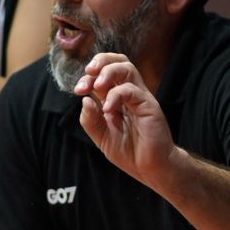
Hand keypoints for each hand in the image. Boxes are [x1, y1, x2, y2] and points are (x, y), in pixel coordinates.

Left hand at [75, 54, 177, 188]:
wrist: (150, 168)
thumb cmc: (129, 152)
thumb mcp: (102, 137)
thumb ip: (90, 120)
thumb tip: (84, 100)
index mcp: (117, 98)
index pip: (104, 73)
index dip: (89, 76)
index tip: (79, 90)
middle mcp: (129, 94)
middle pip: (119, 61)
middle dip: (100, 61)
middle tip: (88, 73)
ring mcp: (140, 98)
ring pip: (128, 68)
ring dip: (108, 72)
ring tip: (96, 86)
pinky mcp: (149, 106)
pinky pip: (132, 90)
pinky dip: (116, 95)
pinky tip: (108, 109)